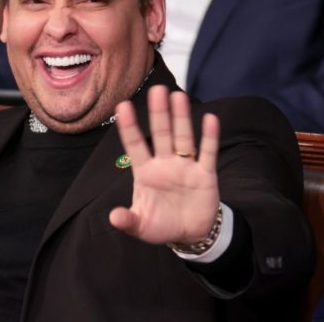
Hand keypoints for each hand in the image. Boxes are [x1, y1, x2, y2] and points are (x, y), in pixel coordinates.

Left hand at [109, 85, 220, 244]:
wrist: (190, 233)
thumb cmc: (161, 225)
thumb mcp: (142, 226)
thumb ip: (128, 221)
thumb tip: (114, 217)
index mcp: (146, 173)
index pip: (135, 145)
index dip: (130, 127)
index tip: (123, 105)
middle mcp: (165, 164)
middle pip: (161, 134)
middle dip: (158, 113)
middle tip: (156, 90)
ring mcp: (186, 166)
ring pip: (183, 138)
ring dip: (181, 118)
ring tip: (178, 97)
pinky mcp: (205, 174)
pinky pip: (208, 152)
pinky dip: (209, 137)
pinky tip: (210, 119)